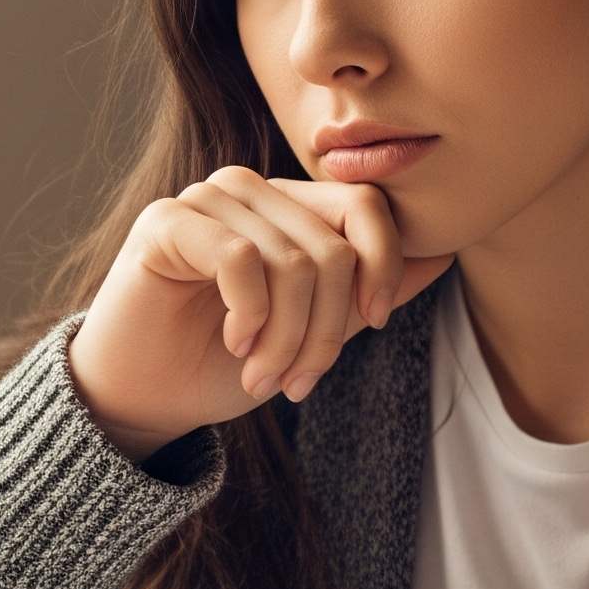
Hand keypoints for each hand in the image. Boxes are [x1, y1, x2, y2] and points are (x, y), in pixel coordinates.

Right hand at [66, 166, 456, 463]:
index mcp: (288, 206)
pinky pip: (240, 258)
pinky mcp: (167, 221)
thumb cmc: (222, 365)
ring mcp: (206, 200)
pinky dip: (250, 315)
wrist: (145, 398)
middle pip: (331, 247)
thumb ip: (366, 293)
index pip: (365, 205)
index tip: (374, 323)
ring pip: (290, 260)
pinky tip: (235, 343)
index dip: (383, 265)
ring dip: (287, 337)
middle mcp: (249, 191)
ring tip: (266, 377)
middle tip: (299, 380)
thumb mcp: (312, 332)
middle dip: (326, 329)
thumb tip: (442, 255)